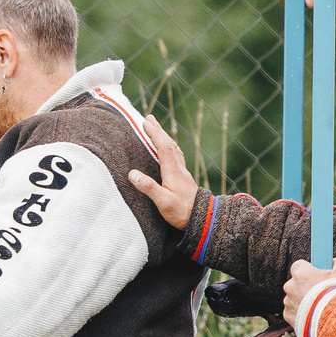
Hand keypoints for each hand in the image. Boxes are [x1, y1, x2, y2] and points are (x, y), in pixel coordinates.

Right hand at [124, 114, 198, 228]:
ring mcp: (183, 173)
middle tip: (149, 118)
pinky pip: (176, 157)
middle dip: (158, 130)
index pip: (163, 147)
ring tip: (157, 130)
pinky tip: (169, 151)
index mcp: (172, 171)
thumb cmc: (182, 212)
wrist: (203, 219)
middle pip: (169, 144)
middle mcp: (179, 169)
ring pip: (174, 149)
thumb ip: (148, 187)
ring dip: (165, 137)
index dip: (154, 134)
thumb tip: (132, 173)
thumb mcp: (162, 201)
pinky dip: (170, 148)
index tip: (145, 122)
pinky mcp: (184, 179)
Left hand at [283, 257, 335, 326]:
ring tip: (318, 307)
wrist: (333, 321)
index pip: (299, 265)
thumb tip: (335, 261)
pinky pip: (293, 312)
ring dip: (303, 301)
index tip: (316, 273)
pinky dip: (300, 314)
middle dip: (305, 287)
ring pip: (294, 298)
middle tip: (319, 292)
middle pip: (296, 283)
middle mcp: (290, 287)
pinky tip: (313, 316)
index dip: (308, 269)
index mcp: (301, 274)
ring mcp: (288, 302)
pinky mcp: (289, 317)